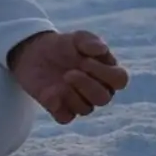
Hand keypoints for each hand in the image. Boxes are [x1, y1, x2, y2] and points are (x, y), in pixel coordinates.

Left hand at [7, 30, 129, 123]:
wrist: (35, 53)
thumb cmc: (63, 46)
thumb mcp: (76, 38)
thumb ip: (90, 41)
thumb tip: (101, 49)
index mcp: (107, 74)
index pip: (120, 80)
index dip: (104, 72)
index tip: (85, 60)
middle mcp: (97, 91)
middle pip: (104, 98)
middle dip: (86, 84)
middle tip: (69, 72)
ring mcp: (79, 102)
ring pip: (85, 109)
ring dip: (72, 94)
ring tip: (62, 77)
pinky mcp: (60, 110)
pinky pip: (64, 117)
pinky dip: (57, 105)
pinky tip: (49, 92)